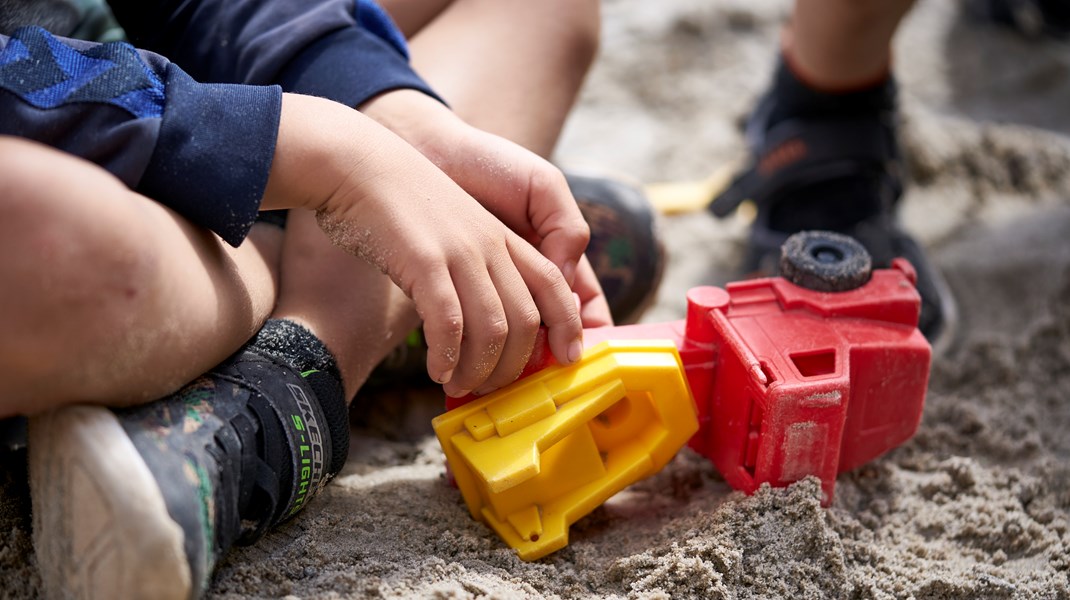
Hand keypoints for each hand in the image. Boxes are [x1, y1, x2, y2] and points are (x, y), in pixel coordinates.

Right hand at [263, 93, 583, 395]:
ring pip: (494, 329)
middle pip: (527, 320)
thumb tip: (482, 316)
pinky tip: (437, 371)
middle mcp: (490, 246)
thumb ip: (476, 263)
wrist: (358, 164)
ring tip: (462, 385)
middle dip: (514, 366)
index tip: (567, 360)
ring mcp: (460, 253)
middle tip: (492, 389)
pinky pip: (450, 324)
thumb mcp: (455, 226)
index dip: (568, 327)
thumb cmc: (399, 205)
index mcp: (502, 237)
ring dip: (480, 370)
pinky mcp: (426, 262)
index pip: (555, 286)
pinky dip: (448, 357)